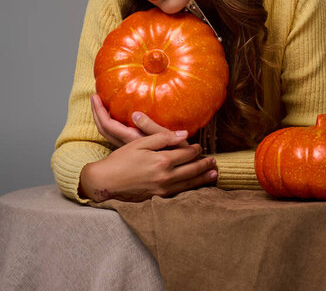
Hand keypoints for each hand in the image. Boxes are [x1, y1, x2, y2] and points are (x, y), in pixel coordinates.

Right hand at [79, 127, 217, 201]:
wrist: (106, 182)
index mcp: (162, 160)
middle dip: (204, 165)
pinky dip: (191, 189)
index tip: (200, 146)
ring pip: (189, 184)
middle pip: (191, 170)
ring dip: (202, 178)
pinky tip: (196, 187)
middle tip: (214, 161)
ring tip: (213, 175)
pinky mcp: (158, 198)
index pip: (186, 154)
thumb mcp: (140, 142)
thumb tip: (183, 134)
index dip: (195, 150)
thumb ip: (162, 137)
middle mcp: (165, 176)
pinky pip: (180, 193)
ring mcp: (163, 189)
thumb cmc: (121, 160)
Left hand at [90, 93, 187, 147]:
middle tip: (93, 97)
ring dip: (102, 118)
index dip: (100, 111)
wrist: (182, 171)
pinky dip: (110, 124)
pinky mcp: (133, 150)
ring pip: (108, 134)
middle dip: (97, 113)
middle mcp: (127, 145)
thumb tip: (135, 114)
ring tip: (100, 104)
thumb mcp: (167, 139)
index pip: (108, 125)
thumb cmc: (177, 153)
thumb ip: (151, 128)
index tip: (95, 96)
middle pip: (104, 129)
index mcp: (132, 141)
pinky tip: (115, 117)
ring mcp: (128, 148)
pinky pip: (115, 136)